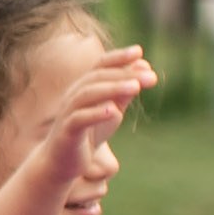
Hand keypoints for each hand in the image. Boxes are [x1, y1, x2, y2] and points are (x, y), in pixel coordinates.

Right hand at [21, 47, 156, 193]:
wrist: (62, 163)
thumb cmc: (88, 135)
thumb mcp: (111, 111)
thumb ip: (125, 91)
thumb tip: (144, 68)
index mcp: (84, 89)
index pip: (100, 66)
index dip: (118, 57)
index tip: (139, 51)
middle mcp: (73, 96)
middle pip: (96, 78)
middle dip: (124, 74)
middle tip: (151, 77)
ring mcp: (68, 113)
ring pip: (87, 95)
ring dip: (112, 89)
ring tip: (135, 87)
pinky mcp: (66, 132)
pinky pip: (78, 119)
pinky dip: (95, 113)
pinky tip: (113, 111)